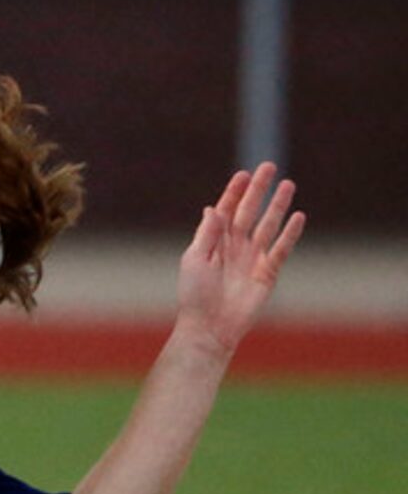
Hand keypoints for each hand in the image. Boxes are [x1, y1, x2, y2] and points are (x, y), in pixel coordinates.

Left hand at [175, 163, 303, 356]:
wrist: (209, 327)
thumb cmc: (194, 295)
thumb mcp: (195, 260)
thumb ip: (207, 234)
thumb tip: (212, 207)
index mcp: (213, 242)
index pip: (226, 210)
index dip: (234, 192)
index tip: (243, 173)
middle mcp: (234, 246)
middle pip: (249, 211)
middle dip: (259, 190)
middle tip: (269, 166)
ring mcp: (252, 258)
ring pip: (267, 225)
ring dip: (277, 205)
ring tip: (288, 184)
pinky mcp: (267, 272)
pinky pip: (281, 248)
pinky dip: (290, 233)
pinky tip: (298, 216)